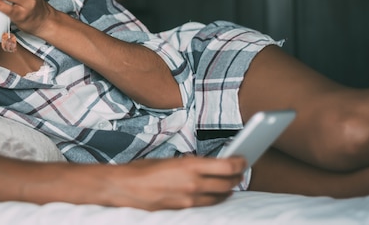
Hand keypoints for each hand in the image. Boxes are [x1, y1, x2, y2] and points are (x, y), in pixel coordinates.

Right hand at [103, 156, 246, 210]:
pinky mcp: (183, 209)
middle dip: (237, 177)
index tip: (243, 159)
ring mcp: (189, 199)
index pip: (227, 166)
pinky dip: (214, 199)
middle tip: (240, 171)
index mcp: (190, 165)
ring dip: (227, 190)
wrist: (124, 187)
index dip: (240, 163)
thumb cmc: (142, 170)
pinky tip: (214, 195)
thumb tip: (205, 166)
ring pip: (220, 197)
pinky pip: (206, 205)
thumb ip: (190, 164)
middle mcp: (193, 184)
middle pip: (228, 184)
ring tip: (230, 183)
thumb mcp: (170, 159)